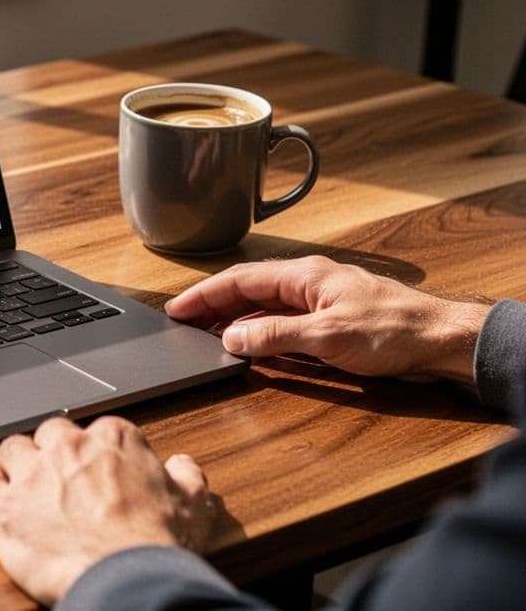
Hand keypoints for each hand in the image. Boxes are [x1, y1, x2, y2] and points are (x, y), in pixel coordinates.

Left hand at [0, 416, 213, 606]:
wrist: (127, 577)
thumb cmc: (156, 544)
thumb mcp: (191, 505)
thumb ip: (185, 477)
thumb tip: (182, 465)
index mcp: (113, 440)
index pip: (97, 429)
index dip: (95, 452)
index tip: (95, 468)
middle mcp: (68, 448)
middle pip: (50, 434)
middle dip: (52, 453)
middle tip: (58, 478)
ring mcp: (32, 474)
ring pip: (11, 450)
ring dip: (14, 465)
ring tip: (20, 484)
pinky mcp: (3, 506)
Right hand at [165, 256, 488, 383]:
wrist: (442, 340)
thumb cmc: (395, 331)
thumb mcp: (327, 337)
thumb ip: (275, 335)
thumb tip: (232, 338)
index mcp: (303, 275)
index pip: (238, 280)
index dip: (203, 295)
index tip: (176, 309)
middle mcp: (308, 281)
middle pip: (247, 288)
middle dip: (212, 304)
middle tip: (181, 321)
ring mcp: (320, 298)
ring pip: (263, 303)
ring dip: (233, 316)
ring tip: (206, 333)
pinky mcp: (331, 317)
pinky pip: (282, 317)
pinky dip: (258, 327)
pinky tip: (251, 341)